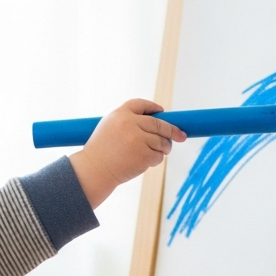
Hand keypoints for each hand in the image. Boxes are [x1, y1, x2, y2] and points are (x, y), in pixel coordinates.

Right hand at [68, 99, 184, 207]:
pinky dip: (156, 159)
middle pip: (159, 123)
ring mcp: (137, 139)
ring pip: (162, 141)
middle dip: (172, 130)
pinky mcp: (143, 154)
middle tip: (181, 135)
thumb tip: (156, 122)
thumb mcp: (109, 128)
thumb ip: (128, 122)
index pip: (142, 105)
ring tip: (157, 153)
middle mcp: (129, 123)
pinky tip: (146, 162)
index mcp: (120, 114)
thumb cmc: (101, 152)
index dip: (154, 108)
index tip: (163, 113)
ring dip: (164, 148)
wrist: (95, 170)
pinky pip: (158, 155)